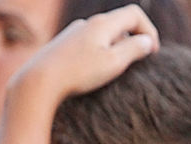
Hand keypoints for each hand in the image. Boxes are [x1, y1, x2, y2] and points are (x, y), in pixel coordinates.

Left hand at [9, 4, 158, 106]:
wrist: (38, 81)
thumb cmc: (77, 74)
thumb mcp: (113, 63)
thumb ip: (134, 49)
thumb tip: (147, 42)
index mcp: (103, 24)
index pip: (135, 14)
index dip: (149, 31)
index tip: (153, 53)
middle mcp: (87, 24)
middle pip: (119, 22)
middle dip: (134, 39)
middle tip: (139, 61)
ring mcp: (73, 34)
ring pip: (103, 34)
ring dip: (116, 47)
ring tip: (116, 70)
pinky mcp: (63, 46)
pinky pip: (88, 44)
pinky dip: (99, 53)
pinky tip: (94, 73)